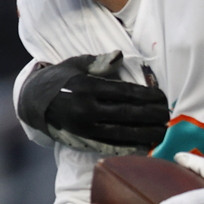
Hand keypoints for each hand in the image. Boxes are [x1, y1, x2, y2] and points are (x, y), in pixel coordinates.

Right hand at [19, 51, 168, 154]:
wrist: (34, 101)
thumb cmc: (60, 79)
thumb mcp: (77, 64)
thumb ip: (100, 62)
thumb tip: (119, 56)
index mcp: (87, 88)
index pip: (124, 93)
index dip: (146, 96)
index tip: (163, 98)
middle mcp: (86, 109)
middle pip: (127, 114)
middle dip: (151, 115)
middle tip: (169, 115)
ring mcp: (85, 127)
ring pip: (122, 132)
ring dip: (146, 133)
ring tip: (163, 131)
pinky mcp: (84, 140)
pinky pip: (111, 145)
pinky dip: (130, 146)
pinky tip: (145, 145)